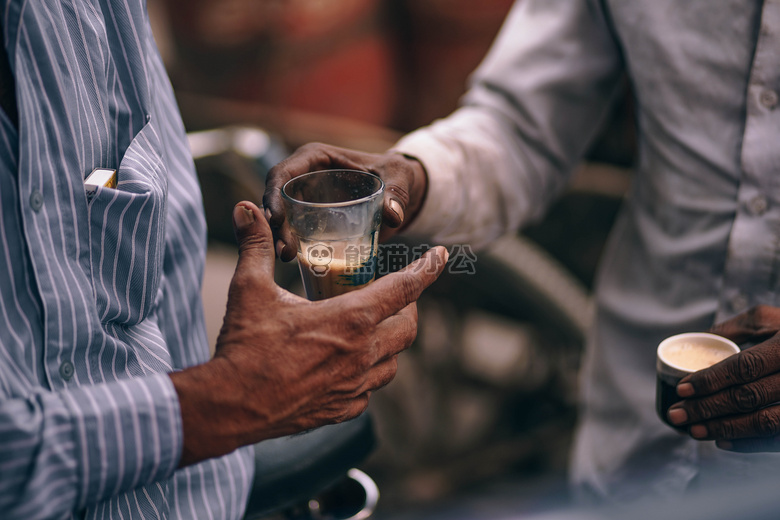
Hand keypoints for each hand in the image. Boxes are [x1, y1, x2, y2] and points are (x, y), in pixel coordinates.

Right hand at [170, 202, 447, 465]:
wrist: (231, 407)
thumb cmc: (245, 347)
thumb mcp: (250, 289)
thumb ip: (256, 247)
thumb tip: (248, 210)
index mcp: (351, 319)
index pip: (405, 288)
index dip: (428, 269)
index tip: (442, 256)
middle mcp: (363, 353)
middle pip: (408, 328)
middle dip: (408, 308)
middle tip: (395, 296)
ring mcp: (355, 385)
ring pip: (393, 362)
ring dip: (390, 342)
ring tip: (372, 330)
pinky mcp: (342, 409)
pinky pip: (369, 390)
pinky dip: (367, 374)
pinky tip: (348, 366)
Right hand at [262, 143, 427, 260]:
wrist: (401, 192)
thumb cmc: (397, 175)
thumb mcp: (399, 178)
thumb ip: (396, 194)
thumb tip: (393, 216)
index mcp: (316, 158)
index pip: (283, 173)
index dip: (273, 194)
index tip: (277, 219)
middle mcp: (305, 176)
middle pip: (277, 198)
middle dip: (275, 224)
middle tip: (284, 251)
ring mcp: (307, 199)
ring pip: (282, 218)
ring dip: (280, 237)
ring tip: (287, 257)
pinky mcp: (313, 219)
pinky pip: (296, 232)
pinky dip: (294, 245)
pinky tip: (296, 262)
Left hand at [667, 305, 779, 451]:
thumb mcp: (771, 319)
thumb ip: (737, 327)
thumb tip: (697, 340)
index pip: (744, 367)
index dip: (711, 380)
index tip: (683, 388)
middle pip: (748, 397)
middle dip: (707, 408)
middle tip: (678, 414)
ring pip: (764, 422)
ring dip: (724, 429)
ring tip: (693, 431)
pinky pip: (779, 439)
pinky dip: (750, 444)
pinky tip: (723, 442)